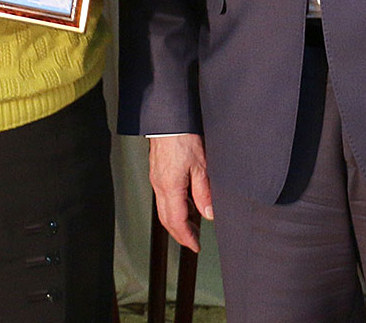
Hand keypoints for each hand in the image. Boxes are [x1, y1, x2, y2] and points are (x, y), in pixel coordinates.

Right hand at [148, 133, 213, 251]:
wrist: (168, 119)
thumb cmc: (183, 137)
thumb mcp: (201, 166)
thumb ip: (204, 192)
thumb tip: (209, 214)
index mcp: (170, 187)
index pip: (177, 222)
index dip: (187, 237)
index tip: (196, 246)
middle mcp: (159, 186)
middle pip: (167, 219)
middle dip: (180, 234)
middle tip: (193, 240)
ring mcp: (156, 179)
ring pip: (164, 209)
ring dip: (177, 220)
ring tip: (193, 223)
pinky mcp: (157, 172)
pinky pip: (163, 197)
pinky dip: (174, 206)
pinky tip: (185, 202)